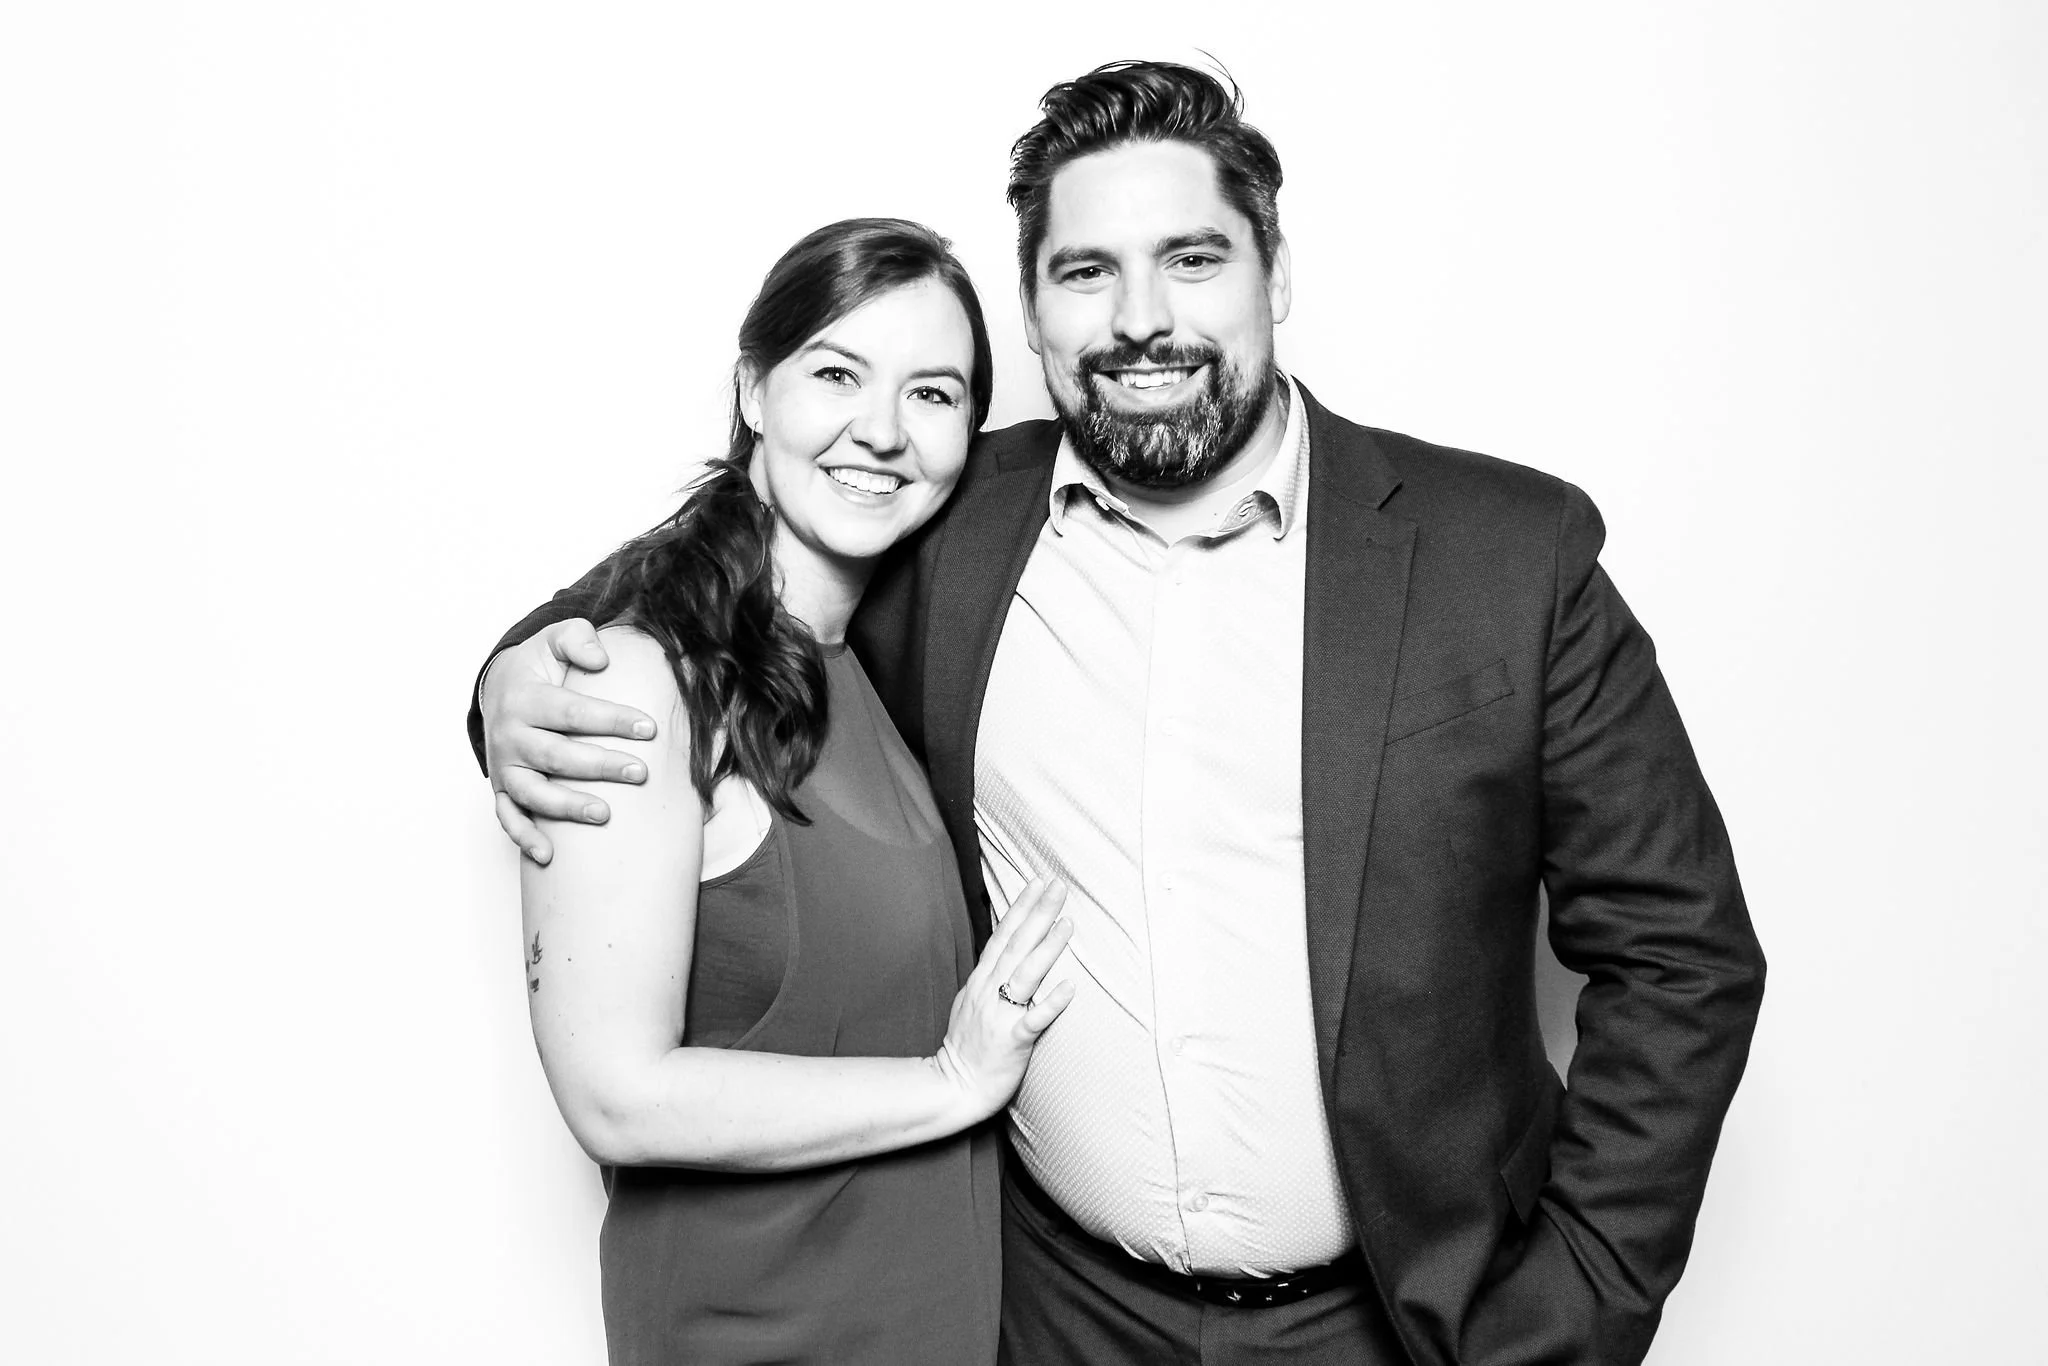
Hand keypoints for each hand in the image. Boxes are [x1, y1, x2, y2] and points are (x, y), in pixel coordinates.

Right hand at [483, 619, 657, 864]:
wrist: (497, 687)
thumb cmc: (539, 667)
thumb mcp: (554, 640)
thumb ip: (578, 638)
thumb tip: (601, 659)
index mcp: (525, 698)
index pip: (571, 711)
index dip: (610, 719)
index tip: (648, 727)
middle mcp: (510, 735)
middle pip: (556, 755)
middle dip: (599, 766)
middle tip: (640, 773)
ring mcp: (505, 766)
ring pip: (533, 792)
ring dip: (566, 806)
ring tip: (604, 815)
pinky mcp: (502, 788)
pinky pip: (508, 818)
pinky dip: (524, 838)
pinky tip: (548, 856)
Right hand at [932, 879, 1076, 1122]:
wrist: (952, 1087)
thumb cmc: (966, 1046)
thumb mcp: (971, 1000)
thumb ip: (990, 976)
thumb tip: (1007, 952)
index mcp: (981, 981)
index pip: (1003, 935)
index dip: (1021, 907)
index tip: (1037, 882)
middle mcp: (989, 992)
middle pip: (1016, 945)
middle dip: (1038, 913)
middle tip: (1058, 886)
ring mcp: (1000, 1016)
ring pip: (1026, 975)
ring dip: (1047, 947)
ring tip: (1067, 923)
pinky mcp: (1012, 1042)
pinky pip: (1033, 1020)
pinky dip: (1051, 1003)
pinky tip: (1069, 987)